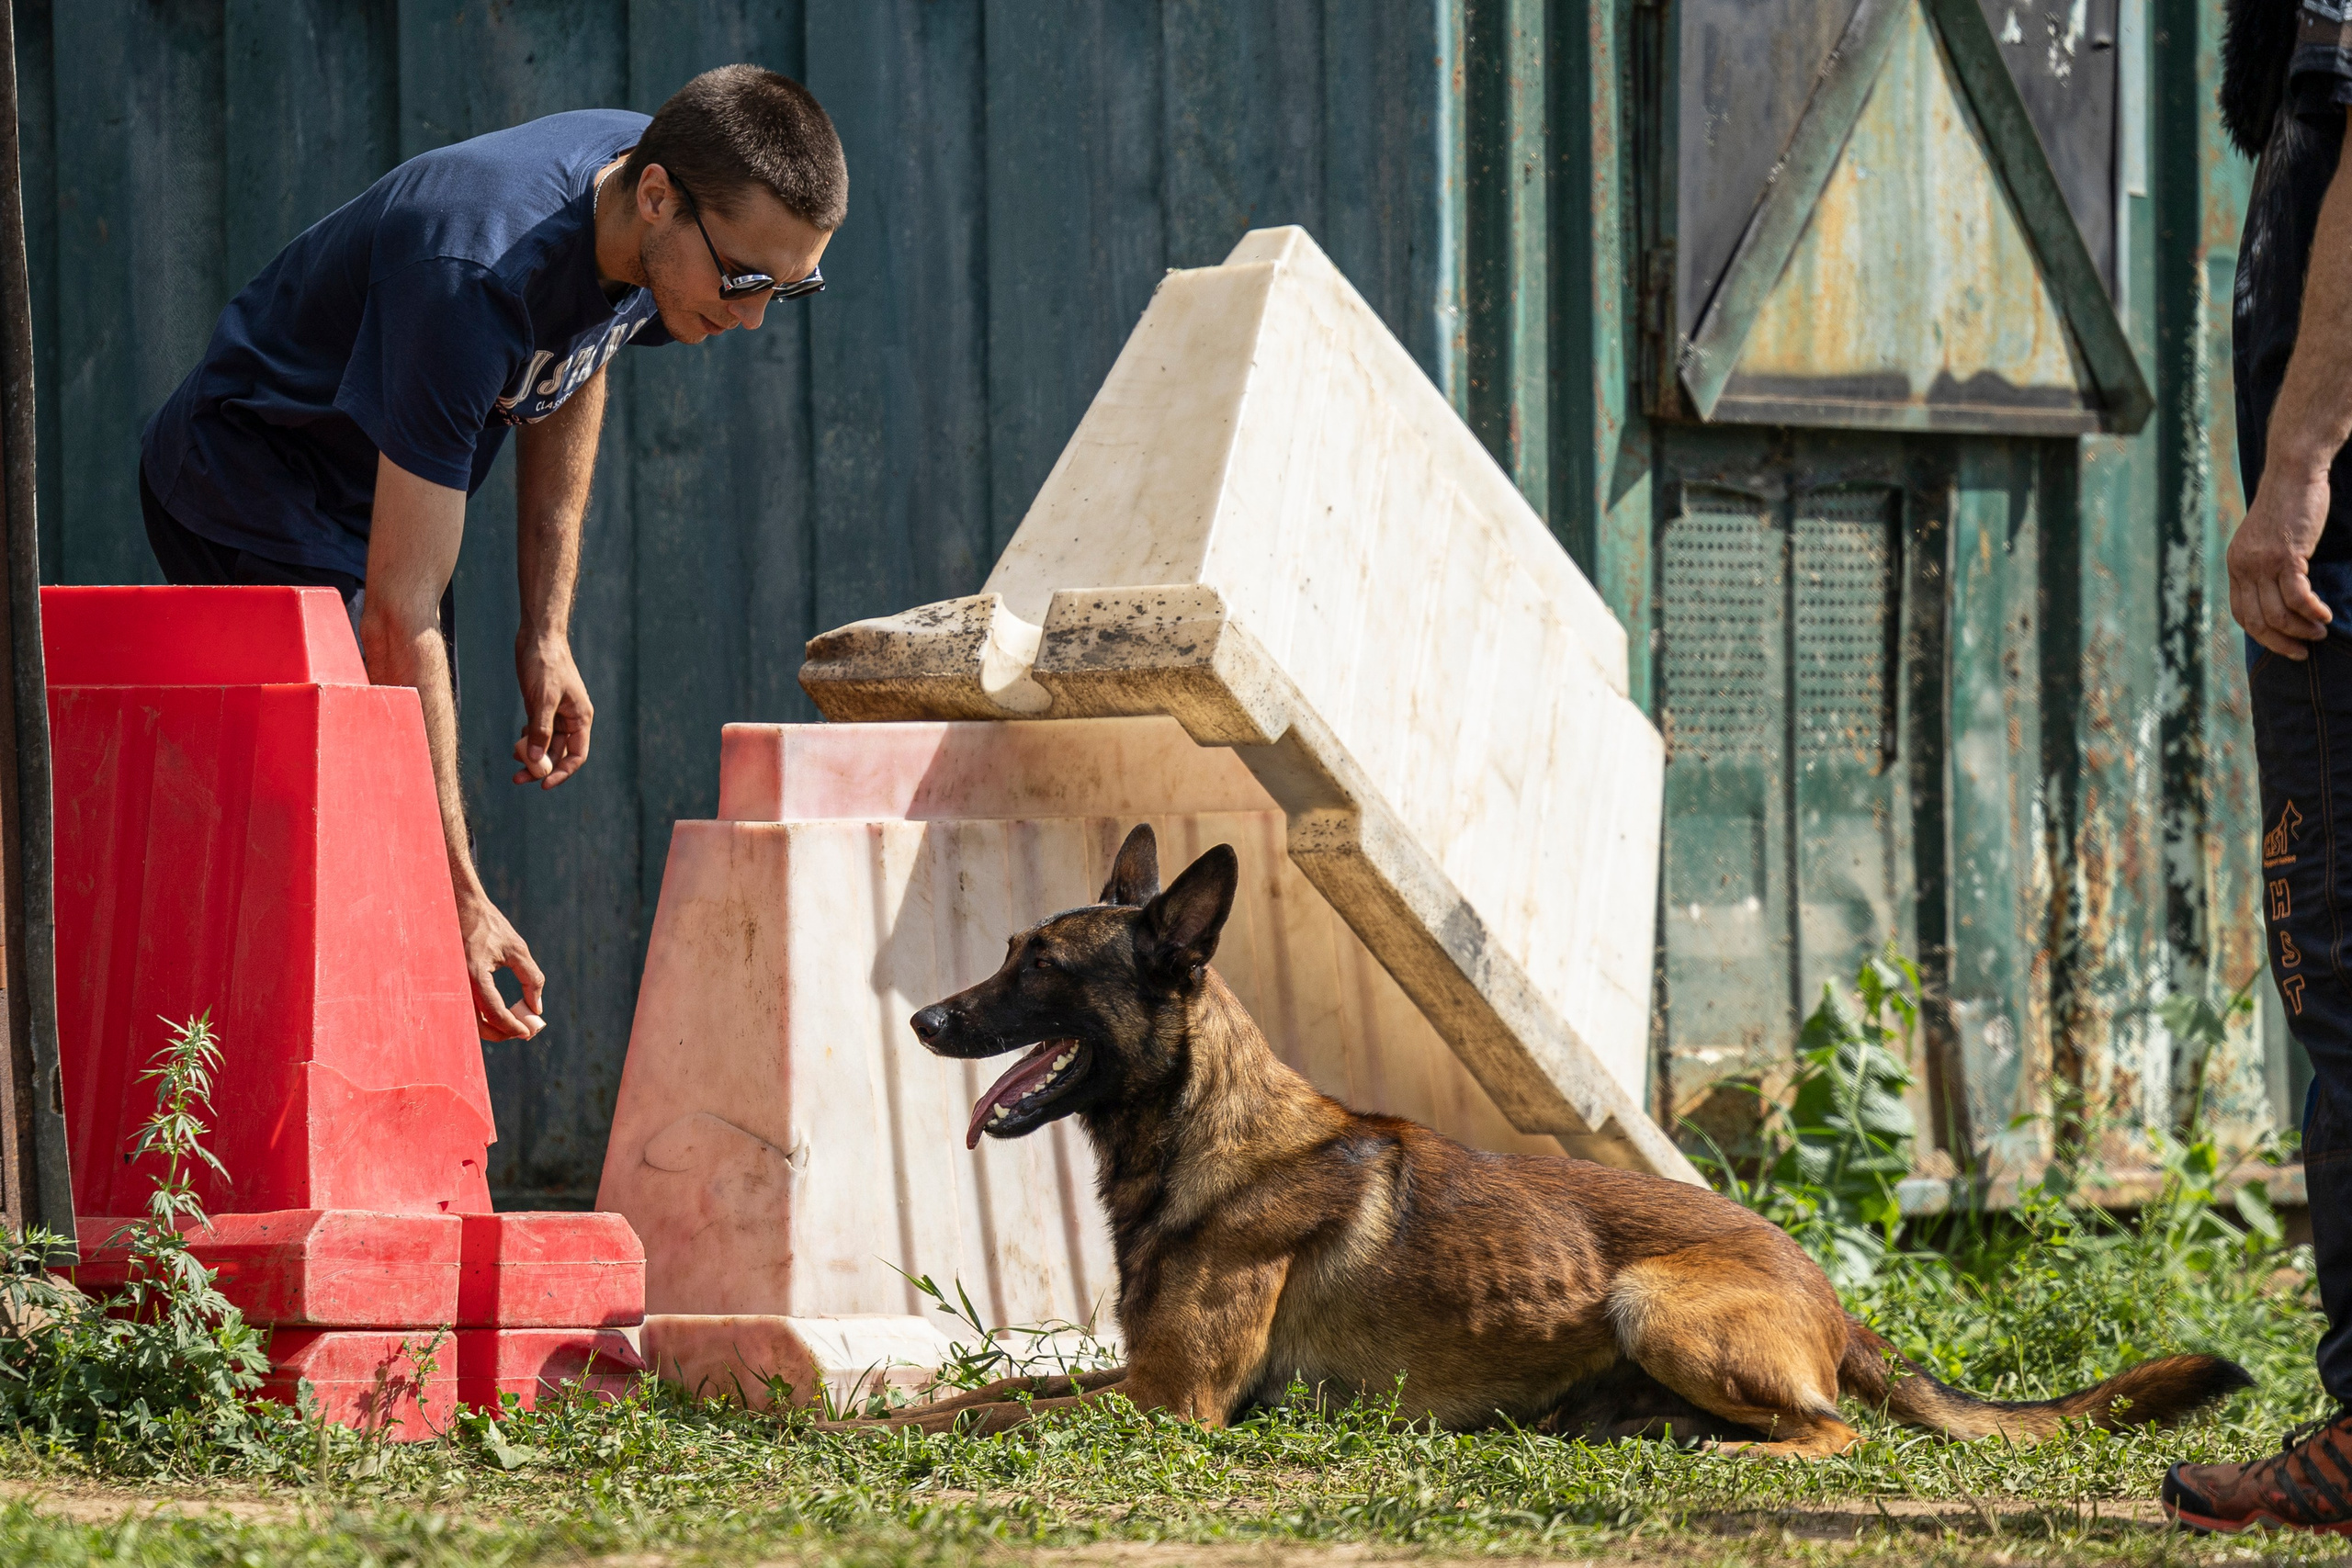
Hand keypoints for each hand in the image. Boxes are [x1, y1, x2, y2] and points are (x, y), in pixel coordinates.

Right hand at [458, 889, 545, 1040]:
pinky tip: (497, 1014)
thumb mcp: (518, 950)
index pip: (495, 1012)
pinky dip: (481, 1016)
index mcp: (475, 975)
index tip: (528, 1032)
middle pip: (478, 1024)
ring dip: (490, 1027)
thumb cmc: (491, 926)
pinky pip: (464, 1008)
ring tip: (512, 1024)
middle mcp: (459, 984)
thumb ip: (531, 979)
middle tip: (521, 1033)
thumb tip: (536, 1008)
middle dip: (501, 1033)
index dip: (512, 1026)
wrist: (461, 908)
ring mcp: (452, 984)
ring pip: (469, 1019)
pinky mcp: (451, 983)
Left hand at [514, 635, 592, 786]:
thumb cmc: (546, 664)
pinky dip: (528, 740)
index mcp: (580, 718)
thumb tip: (537, 758)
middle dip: (540, 766)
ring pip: (546, 743)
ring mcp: (556, 713)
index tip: (543, 784)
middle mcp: (570, 719)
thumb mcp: (543, 698)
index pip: (576, 755)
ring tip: (513, 758)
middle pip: (558, 753)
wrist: (538, 637)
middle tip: (518, 778)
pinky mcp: (541, 706)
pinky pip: (537, 731)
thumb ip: (541, 729)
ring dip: (531, 754)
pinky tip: (517, 742)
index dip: (562, 772)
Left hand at [2229, 467, 2335, 658]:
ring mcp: (2263, 562)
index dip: (2262, 635)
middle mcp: (2243, 567)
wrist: (2292, 475)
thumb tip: (2277, 598)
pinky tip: (2324, 615)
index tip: (2282, 645)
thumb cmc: (2286, 509)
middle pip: (2256, 621)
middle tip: (2301, 651)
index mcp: (2236, 566)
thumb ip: (2265, 568)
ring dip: (2301, 629)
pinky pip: (2297, 597)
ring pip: (2277, 613)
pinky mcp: (2286, 556)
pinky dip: (2312, 611)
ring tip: (2319, 632)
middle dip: (2280, 642)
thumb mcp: (2265, 542)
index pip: (2241, 613)